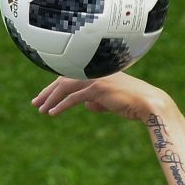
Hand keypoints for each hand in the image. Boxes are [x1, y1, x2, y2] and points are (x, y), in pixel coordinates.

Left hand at [31, 72, 170, 121]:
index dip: (56, 85)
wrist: (149, 103)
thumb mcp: (113, 101)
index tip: (45, 95)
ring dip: (50, 99)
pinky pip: (74, 98)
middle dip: (48, 91)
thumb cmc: (134, 103)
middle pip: (64, 78)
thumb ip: (100, 101)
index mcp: (98, 71)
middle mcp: (95, 71)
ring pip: (65, 87)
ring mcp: (96, 79)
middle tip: (35, 102)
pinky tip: (52, 113)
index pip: (71, 75)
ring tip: (40, 110)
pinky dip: (61, 106)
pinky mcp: (98, 89)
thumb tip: (88, 106)